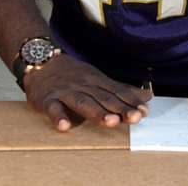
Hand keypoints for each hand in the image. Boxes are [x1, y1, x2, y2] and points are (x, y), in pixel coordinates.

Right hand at [22, 54, 150, 131]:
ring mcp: (66, 92)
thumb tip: (146, 97)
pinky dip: (58, 117)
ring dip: (96, 112)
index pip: (116, 92)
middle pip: (104, 98)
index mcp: (96, 81)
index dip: (130, 102)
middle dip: (120, 108)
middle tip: (134, 117)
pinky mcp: (48, 99)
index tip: (144, 111)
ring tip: (110, 121)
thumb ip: (121, 90)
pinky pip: (53, 109)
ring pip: (83, 102)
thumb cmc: (72, 74)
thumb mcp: (98, 78)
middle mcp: (83, 85)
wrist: (41, 60)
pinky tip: (64, 126)